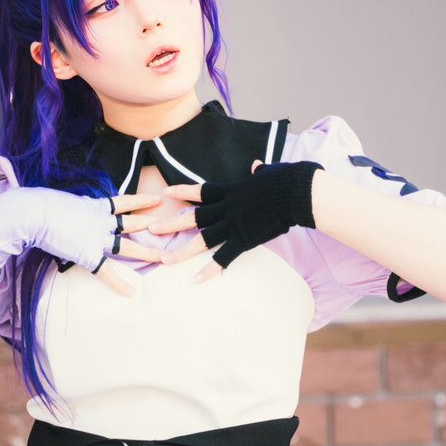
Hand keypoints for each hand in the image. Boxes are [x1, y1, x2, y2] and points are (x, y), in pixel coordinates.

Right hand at [17, 188, 165, 296]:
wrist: (34, 214)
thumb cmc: (41, 205)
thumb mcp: (64, 201)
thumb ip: (74, 207)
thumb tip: (70, 208)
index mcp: (95, 206)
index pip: (124, 202)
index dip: (141, 201)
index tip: (157, 199)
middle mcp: (101, 221)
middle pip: (133, 224)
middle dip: (154, 226)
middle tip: (172, 227)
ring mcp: (96, 237)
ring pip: (128, 247)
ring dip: (147, 253)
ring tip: (164, 258)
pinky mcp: (88, 253)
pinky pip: (106, 271)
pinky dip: (118, 283)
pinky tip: (130, 292)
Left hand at [148, 160, 321, 282]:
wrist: (295, 192)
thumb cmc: (285, 180)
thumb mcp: (268, 172)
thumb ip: (258, 172)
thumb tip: (257, 166)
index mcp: (230, 191)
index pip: (200, 191)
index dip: (183, 191)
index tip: (166, 192)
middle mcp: (226, 208)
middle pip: (192, 217)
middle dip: (170, 223)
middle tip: (151, 228)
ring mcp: (233, 224)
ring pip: (201, 239)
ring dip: (181, 251)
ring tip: (164, 260)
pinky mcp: (243, 239)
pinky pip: (223, 257)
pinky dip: (210, 269)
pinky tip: (197, 279)